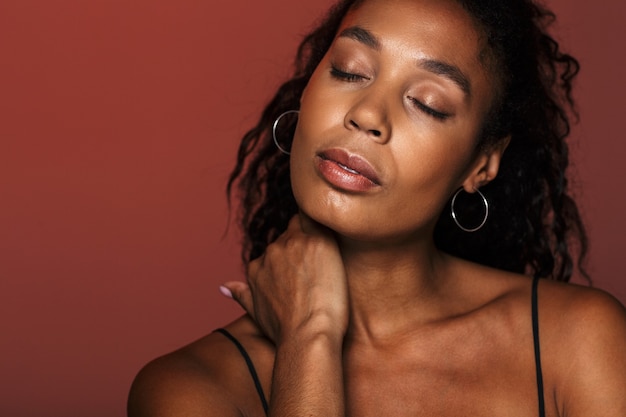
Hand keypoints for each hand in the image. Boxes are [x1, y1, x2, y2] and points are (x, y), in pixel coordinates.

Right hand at [222, 213, 348, 344]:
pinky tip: (335, 234)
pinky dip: (326, 226)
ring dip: (314, 235)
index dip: (291, 256)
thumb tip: (223, 288)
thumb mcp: (256, 313)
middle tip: (320, 264)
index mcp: (257, 266)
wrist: (307, 335)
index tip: (303, 269)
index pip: (274, 249)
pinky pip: (320, 222)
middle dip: (302, 244)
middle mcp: (272, 251)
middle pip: (288, 235)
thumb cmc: (286, 331)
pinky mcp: (317, 241)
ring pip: (304, 224)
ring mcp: (294, 244)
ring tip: (330, 255)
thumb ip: (241, 295)